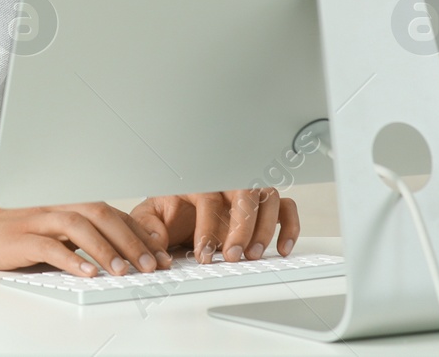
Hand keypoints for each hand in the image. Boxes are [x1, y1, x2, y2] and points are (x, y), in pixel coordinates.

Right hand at [0, 197, 173, 276]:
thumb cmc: (14, 231)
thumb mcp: (52, 229)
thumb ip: (80, 236)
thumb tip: (121, 254)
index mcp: (67, 202)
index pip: (111, 212)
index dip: (138, 232)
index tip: (160, 254)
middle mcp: (55, 205)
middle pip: (100, 214)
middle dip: (130, 240)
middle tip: (151, 265)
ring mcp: (37, 219)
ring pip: (78, 226)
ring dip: (105, 248)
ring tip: (124, 271)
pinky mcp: (20, 238)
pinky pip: (49, 245)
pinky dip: (70, 258)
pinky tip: (86, 272)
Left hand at [130, 188, 299, 263]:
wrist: (179, 211)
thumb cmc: (170, 211)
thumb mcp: (151, 214)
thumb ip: (148, 225)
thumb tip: (157, 239)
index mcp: (199, 182)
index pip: (208, 198)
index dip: (207, 228)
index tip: (204, 254)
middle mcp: (227, 184)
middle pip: (244, 194)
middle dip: (240, 228)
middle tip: (232, 256)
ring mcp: (248, 194)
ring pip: (268, 199)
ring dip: (265, 228)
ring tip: (253, 255)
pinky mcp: (264, 207)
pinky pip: (286, 209)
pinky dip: (290, 226)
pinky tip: (282, 248)